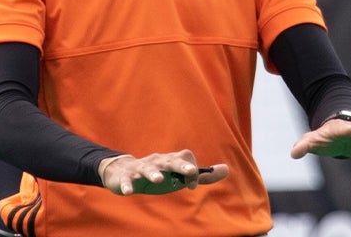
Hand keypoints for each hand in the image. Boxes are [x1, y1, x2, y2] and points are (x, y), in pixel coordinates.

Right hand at [99, 149, 229, 194]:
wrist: (123, 172)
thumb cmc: (158, 175)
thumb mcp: (180, 176)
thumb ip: (203, 175)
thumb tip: (226, 169)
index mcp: (170, 161)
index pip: (184, 159)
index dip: (191, 170)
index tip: (193, 185)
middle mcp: (157, 161)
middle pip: (169, 160)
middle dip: (180, 166)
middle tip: (190, 172)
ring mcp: (140, 168)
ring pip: (147, 168)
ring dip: (153, 173)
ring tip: (159, 179)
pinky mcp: (126, 177)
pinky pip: (126, 180)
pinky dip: (127, 185)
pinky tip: (128, 192)